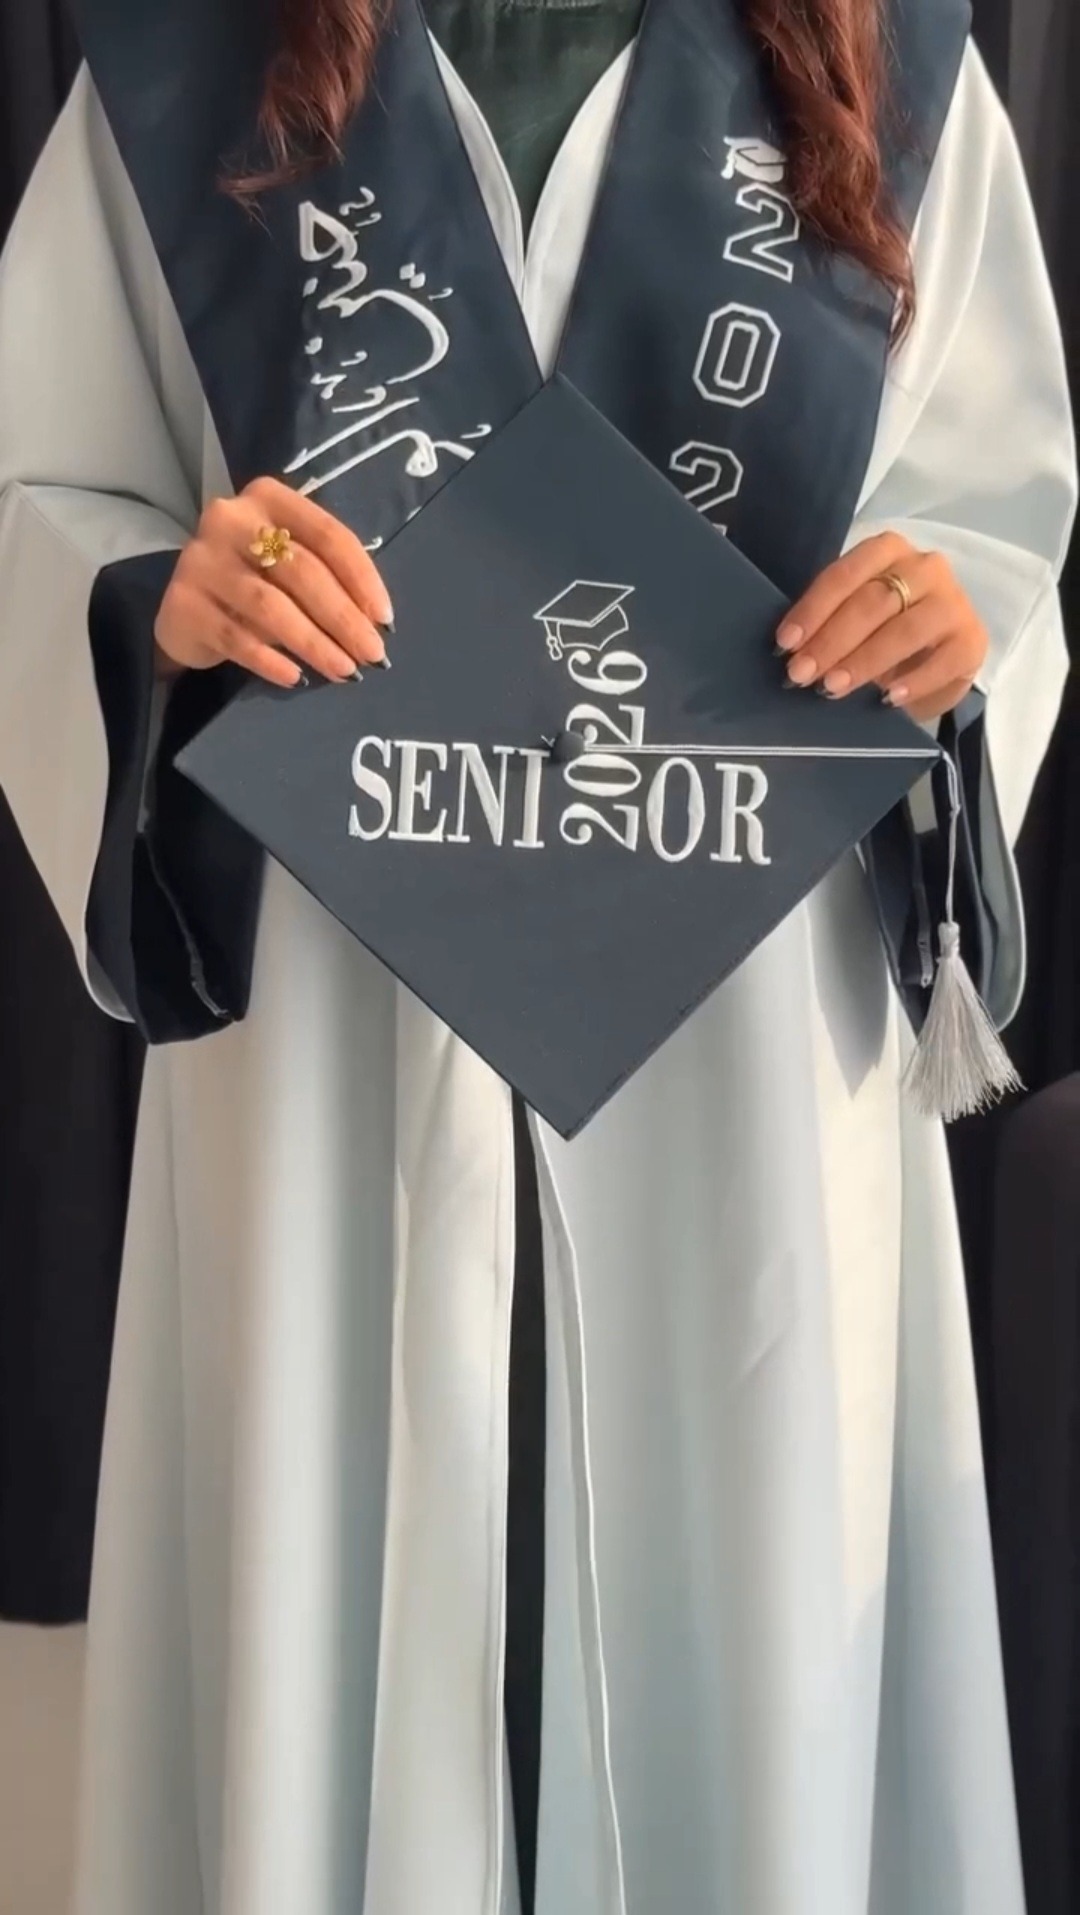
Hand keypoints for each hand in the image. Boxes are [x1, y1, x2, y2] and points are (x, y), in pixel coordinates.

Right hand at [154, 477, 392, 687]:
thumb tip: (375, 625)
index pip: (328, 535)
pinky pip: (237, 638)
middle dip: (343, 618)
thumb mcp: (292, 567)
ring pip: (271, 607)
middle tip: (371, 655)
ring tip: (343, 670)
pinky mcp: (183, 603)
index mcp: (269, 498)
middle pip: (302, 571)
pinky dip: (271, 660)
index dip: (362, 579)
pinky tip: (296, 677)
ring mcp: (202, 560)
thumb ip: (328, 578)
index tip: (385, 620)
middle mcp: (230, 519)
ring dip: (314, 643)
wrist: (188, 610)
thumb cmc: (255, 581)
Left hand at [776, 532, 987, 721]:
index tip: (785, 644)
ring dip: (864, 661)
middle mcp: (925, 567)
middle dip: (832, 640)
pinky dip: (913, 681)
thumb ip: (828, 623)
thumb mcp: (854, 619)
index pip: (845, 574)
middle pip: (873, 601)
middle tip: (801, 674)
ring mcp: (953, 602)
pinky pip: (942, 661)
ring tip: (833, 688)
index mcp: (887, 551)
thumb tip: (791, 652)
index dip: (813, 610)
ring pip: (904, 630)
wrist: (937, 661)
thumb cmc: (884, 632)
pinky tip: (887, 698)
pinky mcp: (972, 640)